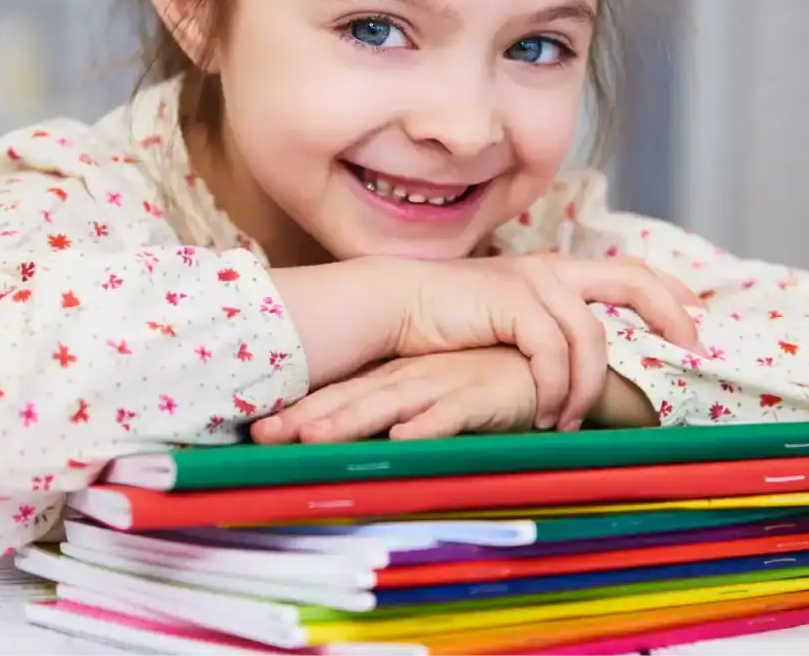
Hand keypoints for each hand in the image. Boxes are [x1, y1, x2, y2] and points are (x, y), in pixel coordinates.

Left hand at [251, 347, 546, 443]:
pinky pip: (452, 414)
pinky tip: (402, 439)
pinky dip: (427, 427)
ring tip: (311, 440)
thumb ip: (407, 412)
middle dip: (307, 419)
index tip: (256, 433)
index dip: (301, 412)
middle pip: (352, 401)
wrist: (553, 367)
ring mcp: (444, 385)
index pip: (342, 395)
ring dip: (351, 422)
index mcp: (400, 379)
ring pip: (389, 406)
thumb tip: (367, 436)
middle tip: (261, 437)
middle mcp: (413, 380)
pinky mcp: (482, 396)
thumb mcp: (440, 397)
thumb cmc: (493, 381)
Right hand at [385, 254, 699, 432]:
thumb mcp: (509, 327)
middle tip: (692, 355)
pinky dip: (553, 389)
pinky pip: (553, 353)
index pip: (631, 272)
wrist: (394, 307)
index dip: (670, 295)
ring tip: (566, 421)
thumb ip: (547, 337)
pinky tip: (540, 413)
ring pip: (591, 339)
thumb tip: (586, 373)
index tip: (696, 327)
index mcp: (556, 272)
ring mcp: (533, 281)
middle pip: (633, 281)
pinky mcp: (512, 301)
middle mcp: (552, 269)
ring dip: (586, 389)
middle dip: (669, 316)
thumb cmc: (448, 325)